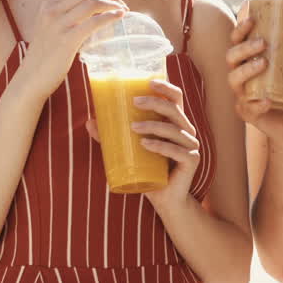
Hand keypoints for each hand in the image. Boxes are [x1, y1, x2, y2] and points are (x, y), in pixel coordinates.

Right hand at [18, 0, 126, 98]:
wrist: (31, 77)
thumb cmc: (45, 55)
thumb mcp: (51, 28)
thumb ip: (66, 16)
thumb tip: (94, 8)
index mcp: (48, 6)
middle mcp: (51, 11)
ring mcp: (58, 25)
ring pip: (92, 4)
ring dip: (112, 4)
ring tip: (123, 9)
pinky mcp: (67, 40)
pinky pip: (93, 22)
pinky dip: (109, 16)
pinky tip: (119, 16)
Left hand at [94, 80, 202, 212]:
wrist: (167, 200)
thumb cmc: (150, 172)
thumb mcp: (130, 151)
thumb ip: (113, 138)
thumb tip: (90, 122)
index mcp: (175, 123)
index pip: (176, 98)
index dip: (165, 87)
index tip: (148, 81)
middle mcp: (186, 131)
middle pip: (174, 110)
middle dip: (155, 102)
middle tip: (134, 102)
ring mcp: (191, 146)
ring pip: (174, 130)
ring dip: (153, 125)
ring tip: (133, 127)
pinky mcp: (192, 161)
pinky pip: (177, 151)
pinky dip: (160, 146)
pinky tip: (146, 145)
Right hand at [225, 5, 282, 147]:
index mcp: (249, 63)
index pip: (237, 42)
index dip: (240, 30)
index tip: (252, 19)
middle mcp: (241, 78)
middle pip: (231, 58)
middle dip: (244, 48)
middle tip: (262, 43)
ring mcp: (242, 96)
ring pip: (233, 80)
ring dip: (247, 70)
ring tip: (264, 64)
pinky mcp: (247, 114)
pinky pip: (248, 107)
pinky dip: (257, 103)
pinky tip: (268, 100)